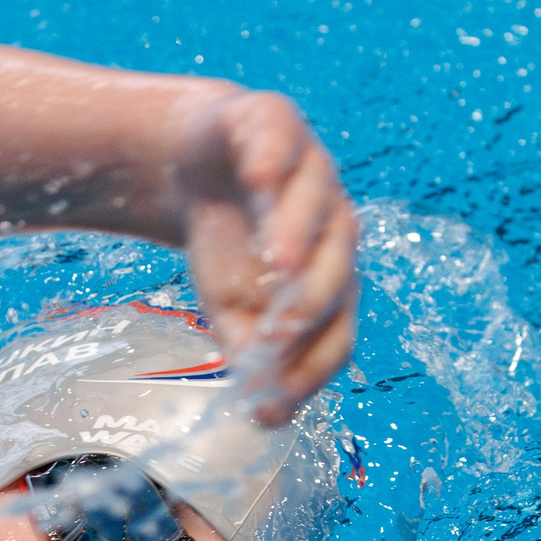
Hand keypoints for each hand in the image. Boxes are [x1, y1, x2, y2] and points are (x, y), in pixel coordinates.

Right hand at [172, 89, 358, 424]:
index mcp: (332, 278)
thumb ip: (249, 353)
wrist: (202, 166)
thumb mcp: (231, 309)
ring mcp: (311, 172)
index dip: (311, 363)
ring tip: (278, 261)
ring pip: (318, 204)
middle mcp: (334, 225)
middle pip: (338, 266)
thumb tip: (264, 415)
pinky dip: (272, 161)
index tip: (273, 397)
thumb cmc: (229, 246)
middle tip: (278, 332)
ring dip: (300, 233)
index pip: (338, 328)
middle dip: (311, 301)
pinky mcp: (275, 125)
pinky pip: (280, 143)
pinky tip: (258, 180)